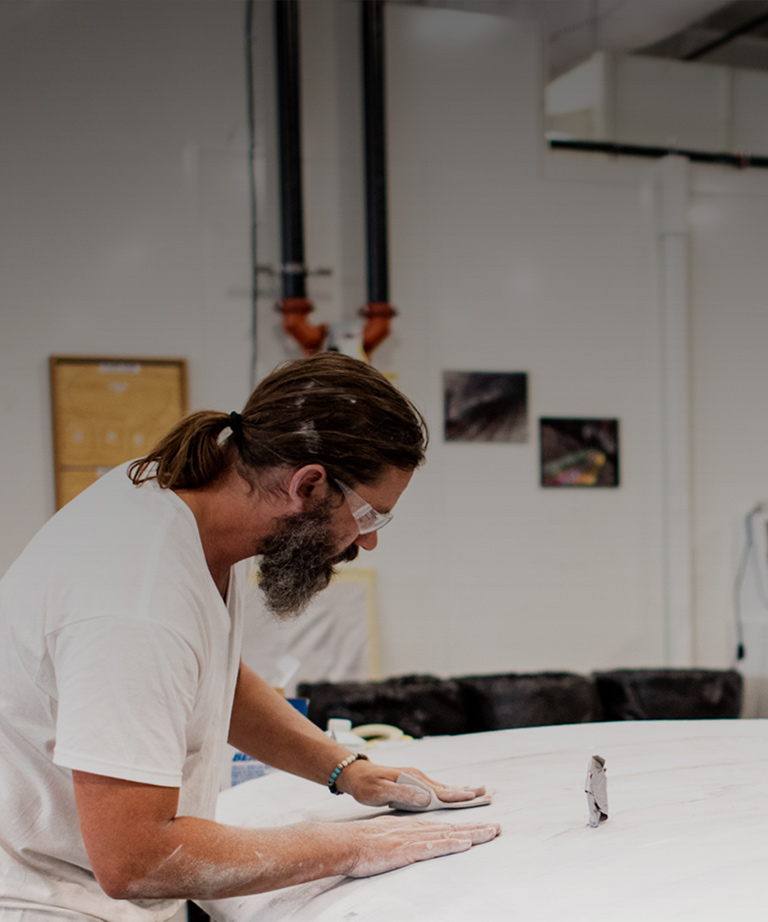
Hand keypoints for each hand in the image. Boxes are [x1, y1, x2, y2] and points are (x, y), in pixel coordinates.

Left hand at [336, 760, 485, 808]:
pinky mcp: (414, 784)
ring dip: (462, 791)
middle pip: (448, 787)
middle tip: (488, 793)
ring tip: (480, 792)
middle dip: (468, 791)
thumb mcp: (381, 791)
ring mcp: (417, 779)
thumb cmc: (366, 785)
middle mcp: (419, 778)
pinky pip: (436, 789)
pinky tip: (456, 793)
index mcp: (413, 780)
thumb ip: (403, 795)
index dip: (458, 795)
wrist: (356, 774)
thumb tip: (426, 799)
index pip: (440, 790)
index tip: (475, 796)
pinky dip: (450, 791)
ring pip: (444, 788)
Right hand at [342, 815, 499, 877]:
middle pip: (451, 828)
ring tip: (491, 832)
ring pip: (447, 834)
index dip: (464, 827)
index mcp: (412, 828)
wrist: (345, 843)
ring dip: (471, 834)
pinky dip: (450, 844)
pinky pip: (432, 846)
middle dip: (476, 828)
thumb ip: (404, 838)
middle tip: (497, 828)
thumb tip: (416, 843)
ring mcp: (412, 838)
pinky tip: (464, 843)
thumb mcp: (388, 837)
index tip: (482, 827)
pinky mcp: (406, 849)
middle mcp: (416, 829)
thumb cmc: (362, 843)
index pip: (444, 827)